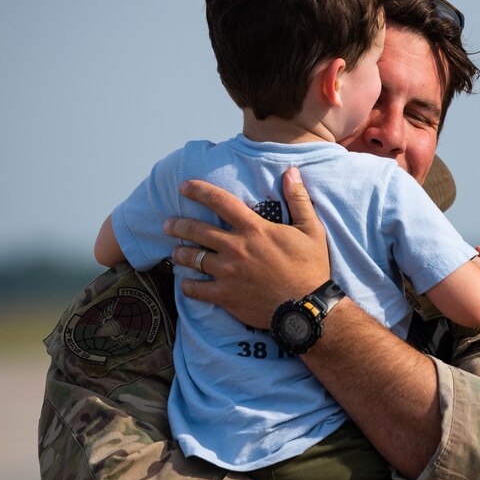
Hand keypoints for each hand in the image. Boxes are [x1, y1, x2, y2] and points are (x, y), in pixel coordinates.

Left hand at [165, 167, 330, 328]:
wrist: (306, 308)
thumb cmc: (311, 267)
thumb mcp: (311, 229)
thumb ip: (298, 199)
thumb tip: (292, 172)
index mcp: (254, 229)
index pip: (220, 202)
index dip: (199, 191)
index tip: (183, 187)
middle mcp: (235, 248)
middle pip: (196, 230)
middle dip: (178, 225)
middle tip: (169, 224)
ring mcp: (227, 273)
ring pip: (192, 259)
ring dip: (180, 254)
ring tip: (174, 252)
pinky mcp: (225, 296)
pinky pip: (196, 290)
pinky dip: (188, 286)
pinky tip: (185, 284)